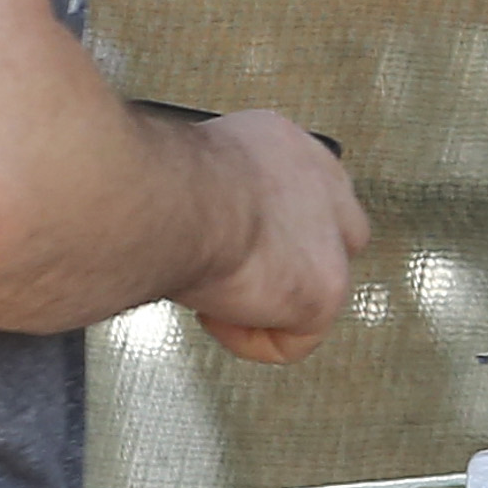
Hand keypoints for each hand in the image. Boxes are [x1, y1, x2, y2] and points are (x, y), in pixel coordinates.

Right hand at [174, 108, 370, 364]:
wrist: (170, 203)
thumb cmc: (157, 183)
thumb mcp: (188, 168)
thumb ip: (217, 189)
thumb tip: (195, 215)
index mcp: (284, 146)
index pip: (299, 192)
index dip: (269, 231)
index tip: (229, 243)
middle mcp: (319, 182)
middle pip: (331, 239)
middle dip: (289, 269)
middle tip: (233, 279)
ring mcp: (331, 238)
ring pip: (313, 292)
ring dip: (260, 305)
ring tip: (212, 292)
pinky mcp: (327, 288)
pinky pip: (296, 340)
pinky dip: (249, 341)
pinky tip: (217, 314)